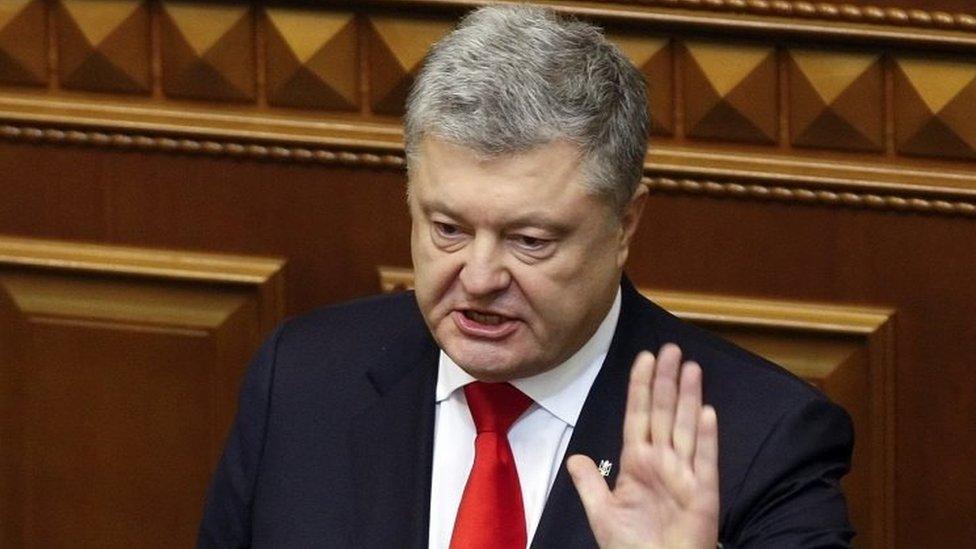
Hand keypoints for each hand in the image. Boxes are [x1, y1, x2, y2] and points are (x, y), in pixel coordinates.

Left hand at [567, 344, 718, 548]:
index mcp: (637, 463)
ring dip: (688, 397)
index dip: (641, 387)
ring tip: (690, 367)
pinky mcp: (703, 494)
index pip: (639, 416)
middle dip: (666, 381)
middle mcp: (662, 463)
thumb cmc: (632, 547)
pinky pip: (706, 461)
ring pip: (685, 428)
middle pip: (663, 413)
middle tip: (670, 349)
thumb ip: (590, 484)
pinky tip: (706, 411)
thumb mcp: (602, 514)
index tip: (644, 358)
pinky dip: (707, 437)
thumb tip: (575, 458)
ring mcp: (684, 476)